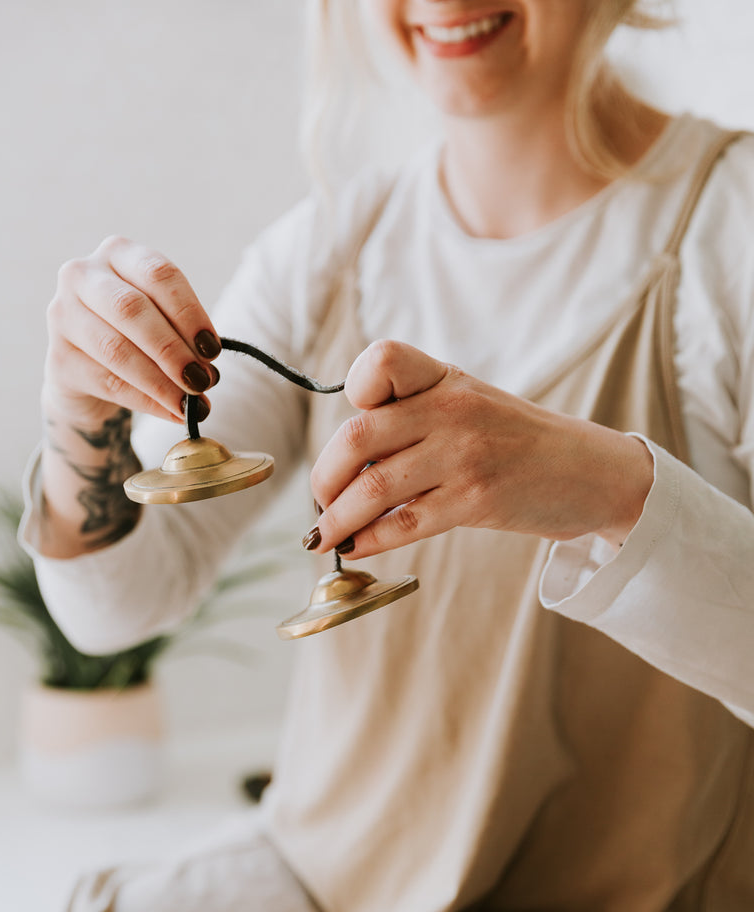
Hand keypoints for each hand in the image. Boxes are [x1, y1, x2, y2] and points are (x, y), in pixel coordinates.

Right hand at [42, 235, 221, 427]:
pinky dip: (147, 401)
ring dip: (160, 381)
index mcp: (117, 253)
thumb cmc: (137, 336)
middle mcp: (82, 275)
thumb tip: (207, 372)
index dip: (189, 313)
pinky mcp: (59, 360)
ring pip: (116, 349)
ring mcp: (62, 315)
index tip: (213, 349)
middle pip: (131, 309)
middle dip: (172, 349)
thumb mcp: (162, 321)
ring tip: (190, 403)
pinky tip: (172, 412)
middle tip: (201, 380)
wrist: (90, 369)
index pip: (158, 274)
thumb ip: (184, 337)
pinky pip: (108, 383)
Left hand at [308, 340, 654, 555]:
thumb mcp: (470, 404)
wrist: (590, 472)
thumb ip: (413, 417)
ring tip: (326, 536)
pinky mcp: (474, 501)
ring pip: (372, 488)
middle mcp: (452, 410)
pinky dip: (368, 540)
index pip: (380, 362)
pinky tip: (356, 548)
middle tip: (322, 500)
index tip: (354, 421)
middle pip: (357, 436)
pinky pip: (403, 523)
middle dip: (325, 476)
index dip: (354, 391)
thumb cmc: (519, 442)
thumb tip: (343, 465)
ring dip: (336, 519)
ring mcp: (463, 456)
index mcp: (445, 379)